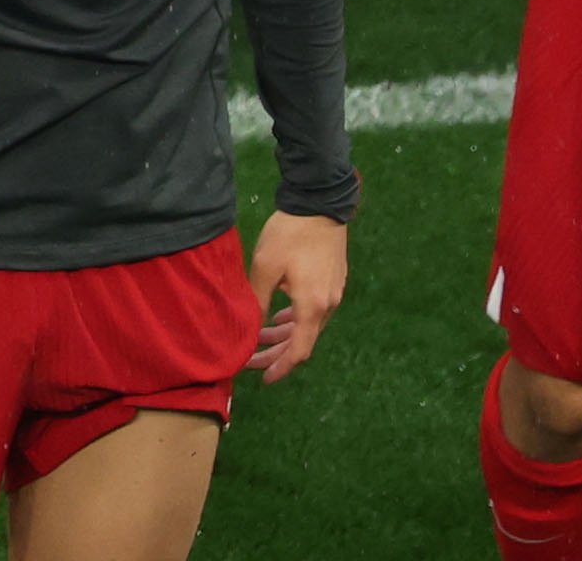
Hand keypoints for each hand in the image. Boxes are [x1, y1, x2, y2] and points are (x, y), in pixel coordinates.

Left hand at [246, 211, 347, 384]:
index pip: (299, 350)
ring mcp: (333, 292)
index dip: (282, 368)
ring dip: (284, 334)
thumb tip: (248, 329)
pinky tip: (279, 315)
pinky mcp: (333, 280)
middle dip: (276, 353)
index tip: (264, 379)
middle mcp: (328, 304)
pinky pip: (313, 310)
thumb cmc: (290, 234)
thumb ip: (257, 300)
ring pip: (308, 324)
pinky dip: (295, 318)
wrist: (320, 203)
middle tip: (250, 360)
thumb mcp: (265, 267)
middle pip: (303, 340)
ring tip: (259, 338)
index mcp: (312, 306)